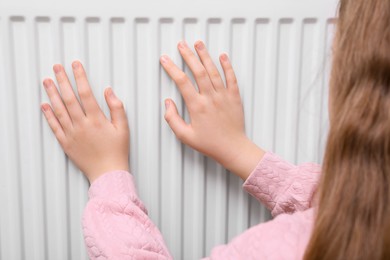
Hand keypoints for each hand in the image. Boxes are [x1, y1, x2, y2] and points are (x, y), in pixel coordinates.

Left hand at [41, 61, 129, 182]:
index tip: (76, 65)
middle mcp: (82, 125)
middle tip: (56, 67)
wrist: (108, 173)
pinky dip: (48, 115)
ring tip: (46, 81)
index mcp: (97, 120)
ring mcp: (72, 134)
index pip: (86, 93)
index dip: (80, 77)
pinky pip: (54, 126)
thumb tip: (108, 91)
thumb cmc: (117, 151)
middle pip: (69, 98)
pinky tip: (44, 105)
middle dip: (62, 80)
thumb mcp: (123, 128)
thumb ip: (117, 107)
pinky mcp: (66, 143)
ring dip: (52, 94)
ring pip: (59, 110)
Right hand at [160, 41, 264, 179]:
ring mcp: (224, 96)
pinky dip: (227, 66)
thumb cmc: (210, 144)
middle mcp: (210, 98)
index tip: (165, 60)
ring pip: (214, 71)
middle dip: (188, 55)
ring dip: (205, 56)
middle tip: (181, 44)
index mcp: (197, 106)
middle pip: (198, 71)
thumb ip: (172, 119)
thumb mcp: (185, 136)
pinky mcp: (235, 97)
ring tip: (198, 43)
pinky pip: (231, 78)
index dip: (171, 68)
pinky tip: (223, 56)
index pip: (182, 82)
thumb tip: (167, 103)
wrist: (233, 148)